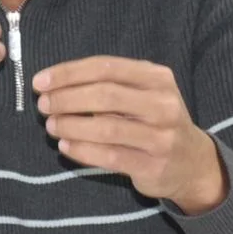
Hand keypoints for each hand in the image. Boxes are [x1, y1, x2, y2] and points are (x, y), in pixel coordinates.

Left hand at [34, 57, 229, 214]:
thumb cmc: (154, 121)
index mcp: (157, 78)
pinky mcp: (153, 165)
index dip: (69, 73)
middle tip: (43, 105)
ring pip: (106, 128)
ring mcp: (161, 137)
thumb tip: (54, 84)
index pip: (106, 67)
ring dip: (71, 125)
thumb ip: (108, 85)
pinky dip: (82, 151)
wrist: (192, 163)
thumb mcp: (142, 94)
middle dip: (66, 99)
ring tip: (51, 126)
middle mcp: (163, 104)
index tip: (40, 82)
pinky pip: (110, 157)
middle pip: (105, 95)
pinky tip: (65, 146)